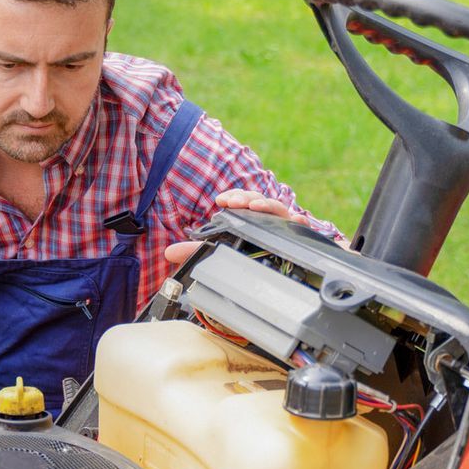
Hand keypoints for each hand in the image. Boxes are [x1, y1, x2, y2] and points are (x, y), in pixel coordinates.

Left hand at [164, 189, 325, 265]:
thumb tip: (168, 252)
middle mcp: (266, 217)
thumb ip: (194, 251)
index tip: (221, 201)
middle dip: (246, 198)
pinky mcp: (295, 236)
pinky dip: (300, 222)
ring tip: (254, 207)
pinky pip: (300, 226)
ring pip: (276, 208)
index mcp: (249, 216)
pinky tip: (298, 220)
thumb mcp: (217, 251)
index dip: (234, 197)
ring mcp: (282, 225)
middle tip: (234, 203)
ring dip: (265, 204)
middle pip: (258, 200)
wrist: (271, 271)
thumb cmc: (245, 254)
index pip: (242, 199)